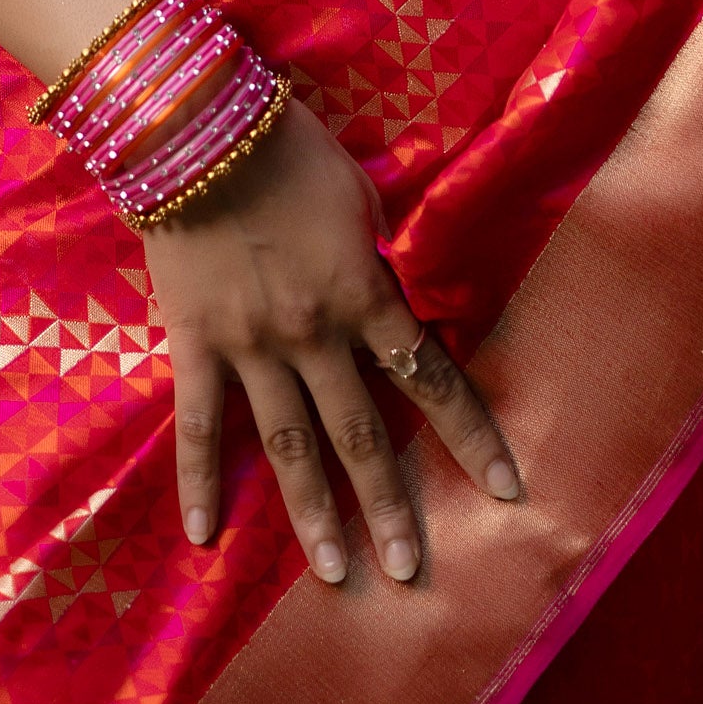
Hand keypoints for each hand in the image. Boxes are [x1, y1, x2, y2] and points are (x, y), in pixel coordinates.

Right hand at [144, 96, 520, 583]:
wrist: (198, 129)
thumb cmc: (290, 148)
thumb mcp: (359, 195)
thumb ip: (375, 256)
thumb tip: (390, 293)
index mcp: (363, 294)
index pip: (429, 376)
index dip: (470, 433)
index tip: (505, 486)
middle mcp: (314, 334)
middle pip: (360, 433)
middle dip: (389, 505)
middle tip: (409, 571)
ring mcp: (252, 346)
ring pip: (289, 446)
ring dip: (314, 514)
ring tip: (335, 574)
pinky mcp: (197, 343)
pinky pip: (200, 425)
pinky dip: (199, 481)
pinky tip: (204, 535)